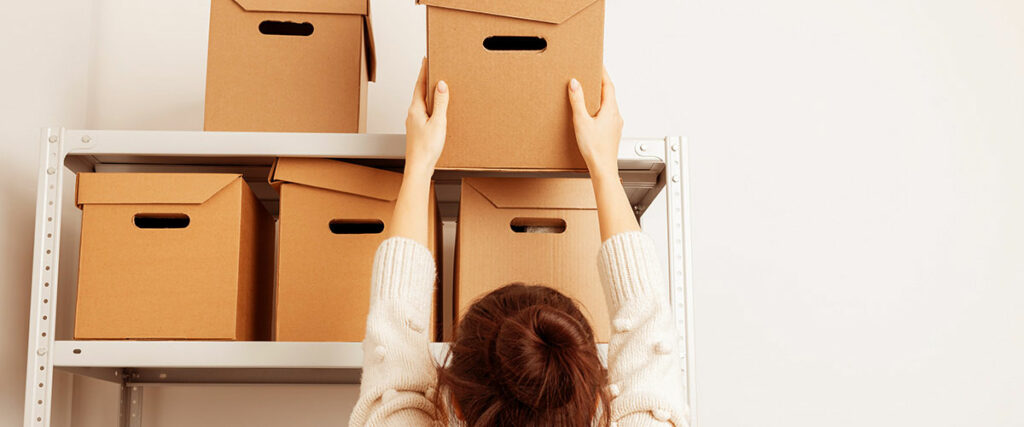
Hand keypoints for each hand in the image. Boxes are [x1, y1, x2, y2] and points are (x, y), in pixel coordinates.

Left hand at [405, 59, 448, 174]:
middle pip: (419, 92)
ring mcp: (413, 123)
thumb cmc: (426, 149)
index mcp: (415, 109)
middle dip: (426, 80)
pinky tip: (436, 110)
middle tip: (432, 69)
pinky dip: (430, 106)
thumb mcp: (438, 123)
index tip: (426, 60)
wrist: (419, 167)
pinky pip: (424, 112)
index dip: (423, 71)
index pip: (419, 85)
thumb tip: (441, 85)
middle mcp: (412, 114)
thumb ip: (440, 103)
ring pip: (422, 103)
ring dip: (429, 94)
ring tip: (436, 87)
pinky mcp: (417, 130)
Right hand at [568, 68, 622, 176]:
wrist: (603, 168)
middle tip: (592, 75)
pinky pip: (607, 115)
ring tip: (590, 92)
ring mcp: (615, 125)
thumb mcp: (581, 121)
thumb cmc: (595, 149)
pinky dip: (600, 108)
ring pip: (609, 105)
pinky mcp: (612, 133)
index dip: (603, 73)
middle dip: (601, 83)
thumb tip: (575, 83)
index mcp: (611, 110)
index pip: (608, 85)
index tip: (598, 64)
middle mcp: (616, 116)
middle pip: (609, 94)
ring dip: (600, 97)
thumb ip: (577, 101)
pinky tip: (592, 114)